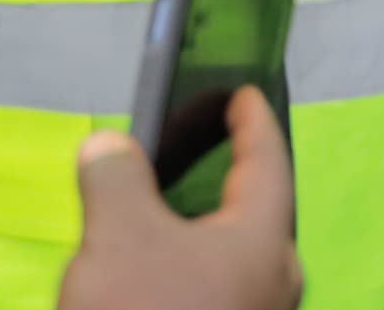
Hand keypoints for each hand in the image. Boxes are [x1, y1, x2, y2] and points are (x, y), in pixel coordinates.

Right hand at [58, 88, 301, 309]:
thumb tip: (110, 145)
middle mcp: (273, 283)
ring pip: (236, 259)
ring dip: (203, 231)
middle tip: (201, 148)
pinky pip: (218, 291)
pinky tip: (154, 273)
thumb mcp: (118, 236)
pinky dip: (192, 270)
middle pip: (260, 213)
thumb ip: (115, 177)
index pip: (269, 161)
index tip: (245, 94)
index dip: (253, 122)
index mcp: (264, 240)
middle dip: (231, 179)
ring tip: (161, 212)